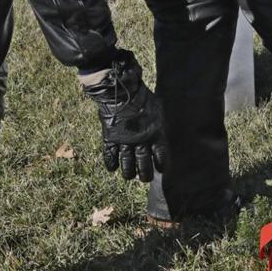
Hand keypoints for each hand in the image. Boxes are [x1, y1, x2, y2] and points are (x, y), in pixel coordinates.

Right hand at [80, 50, 166, 181]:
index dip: (161, 164)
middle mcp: (141, 140)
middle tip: (145, 178)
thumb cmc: (142, 97)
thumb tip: (161, 130)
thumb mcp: (158, 109)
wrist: (122, 92)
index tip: (161, 170)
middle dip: (145, 173)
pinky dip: (111, 163)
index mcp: (155, 132)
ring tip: (129, 176)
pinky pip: (110, 154)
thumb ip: (159, 123)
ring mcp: (125, 140)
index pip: (161, 154)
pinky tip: (112, 168)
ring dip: (128, 171)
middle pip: (143, 162)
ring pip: (127, 162)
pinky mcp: (111, 137)